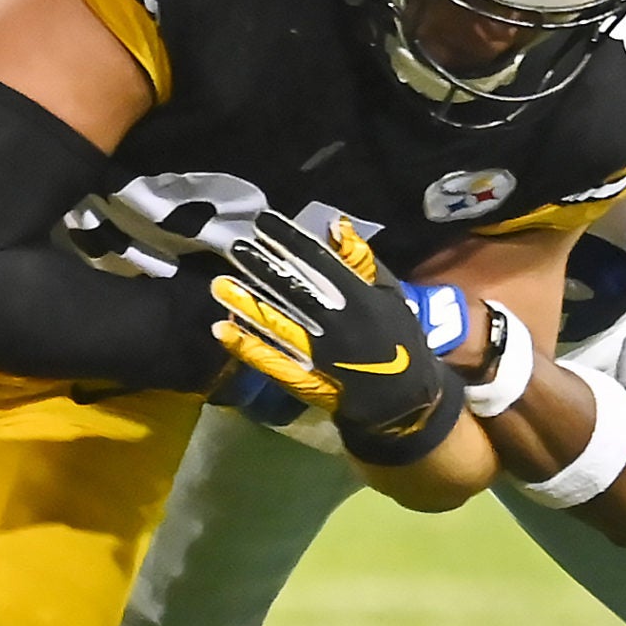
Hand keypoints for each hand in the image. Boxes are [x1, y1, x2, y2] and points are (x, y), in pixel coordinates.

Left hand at [211, 213, 460, 463]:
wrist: (405, 402)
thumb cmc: (400, 340)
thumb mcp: (390, 294)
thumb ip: (362, 261)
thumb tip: (336, 225)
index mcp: (358, 299)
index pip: (317, 262)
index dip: (289, 240)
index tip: (263, 222)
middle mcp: (335, 324)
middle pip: (292, 289)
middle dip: (262, 266)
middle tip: (234, 246)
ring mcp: (317, 354)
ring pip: (276, 324)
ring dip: (246, 304)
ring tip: (219, 284)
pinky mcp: (305, 380)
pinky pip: (271, 360)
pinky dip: (246, 346)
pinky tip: (223, 329)